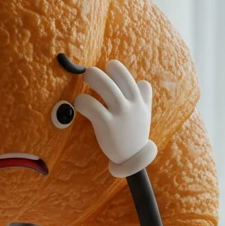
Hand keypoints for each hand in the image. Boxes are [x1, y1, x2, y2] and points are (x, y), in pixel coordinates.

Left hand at [74, 60, 157, 177]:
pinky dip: (83, 100)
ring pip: (106, 87)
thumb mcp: (145, 114)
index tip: (108, 67)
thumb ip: (144, 98)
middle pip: (116, 78)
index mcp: (139, 101)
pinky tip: (79, 103)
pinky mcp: (107, 124)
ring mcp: (120, 114)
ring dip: (93, 77)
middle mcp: (130, 105)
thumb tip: (143, 82)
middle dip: (101, 71)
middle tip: (90, 72)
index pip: (128, 78)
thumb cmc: (135, 134)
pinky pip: (92, 106)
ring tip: (85, 77)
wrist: (133, 158)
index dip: (117, 69)